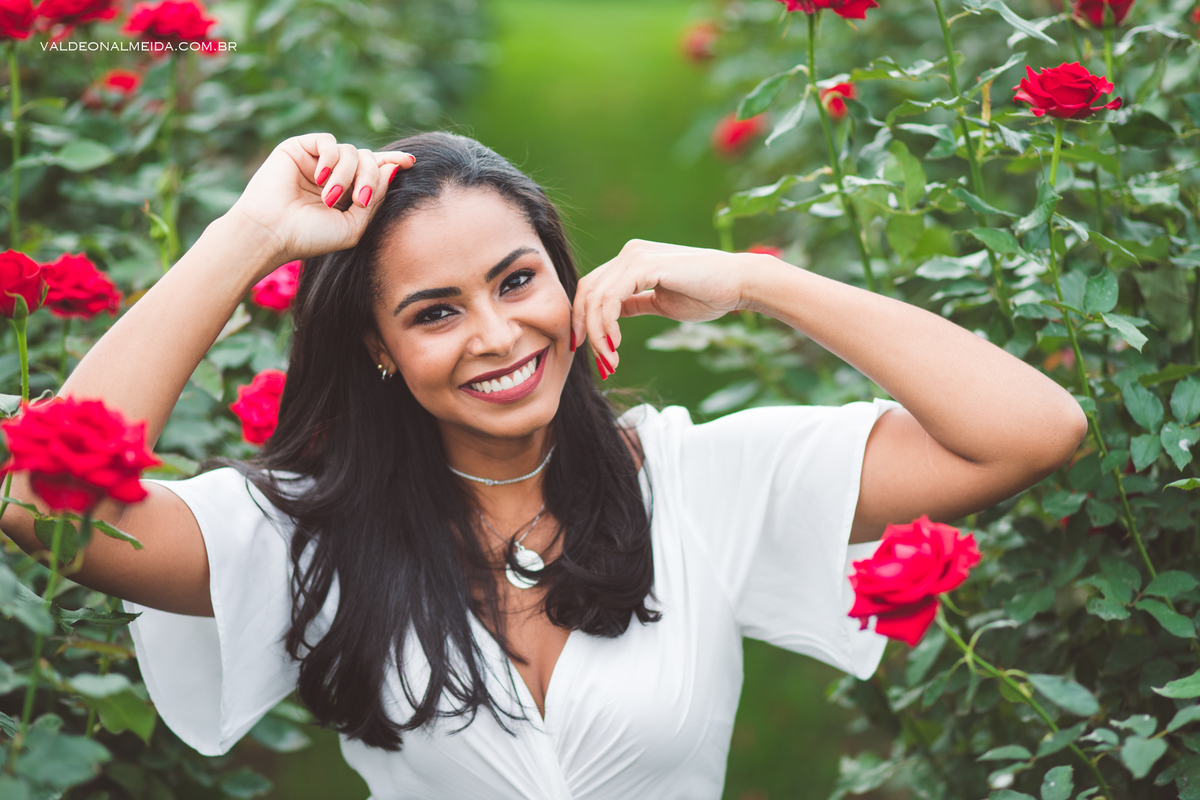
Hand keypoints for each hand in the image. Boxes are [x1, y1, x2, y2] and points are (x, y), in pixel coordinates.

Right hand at [222, 132, 416, 274]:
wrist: (272, 233)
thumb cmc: (310, 236)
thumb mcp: (354, 226)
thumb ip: (375, 199)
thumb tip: (392, 168)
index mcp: (346, 192)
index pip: (374, 170)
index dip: (392, 163)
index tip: (410, 162)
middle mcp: (333, 174)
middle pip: (368, 160)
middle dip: (370, 178)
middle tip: (360, 200)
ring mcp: (316, 161)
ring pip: (351, 152)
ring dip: (347, 175)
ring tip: (330, 197)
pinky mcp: (298, 148)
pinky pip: (328, 141)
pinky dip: (331, 158)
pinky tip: (321, 178)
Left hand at [572, 240, 774, 374]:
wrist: (738, 284)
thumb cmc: (706, 294)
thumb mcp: (659, 302)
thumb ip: (632, 304)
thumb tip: (609, 316)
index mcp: (631, 260)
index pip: (593, 288)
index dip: (584, 319)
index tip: (591, 350)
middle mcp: (629, 253)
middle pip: (587, 292)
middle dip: (585, 330)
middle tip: (599, 361)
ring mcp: (635, 256)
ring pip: (596, 298)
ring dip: (597, 334)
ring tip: (610, 360)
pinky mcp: (644, 265)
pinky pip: (611, 298)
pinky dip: (607, 324)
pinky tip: (616, 343)